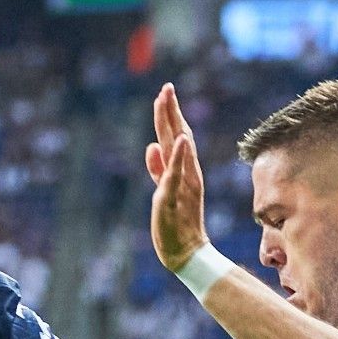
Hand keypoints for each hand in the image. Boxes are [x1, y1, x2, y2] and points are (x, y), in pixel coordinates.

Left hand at [146, 83, 210, 272]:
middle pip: (178, 135)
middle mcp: (186, 172)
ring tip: (168, 100)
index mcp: (181, 170)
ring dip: (173, 123)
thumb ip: (158, 169)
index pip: (175, 137)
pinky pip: (178, 172)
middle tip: (166, 87)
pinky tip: (180, 137)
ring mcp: (183, 183)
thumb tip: (151, 147)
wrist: (185, 251)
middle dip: (170, 111)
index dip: (169, 115)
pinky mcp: (176, 196)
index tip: (164, 93)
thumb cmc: (174, 224)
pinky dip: (180, 154)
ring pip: (179, 147)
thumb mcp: (162, 191)